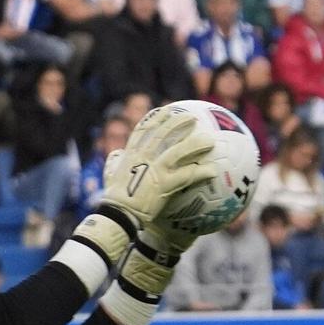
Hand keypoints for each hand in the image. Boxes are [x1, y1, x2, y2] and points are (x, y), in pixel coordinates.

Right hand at [95, 108, 215, 260]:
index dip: (156, 118)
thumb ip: (114, 163)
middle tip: (193, 117)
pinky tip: (213, 171)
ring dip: (195, 145)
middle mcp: (143, 159)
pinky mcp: (164, 185)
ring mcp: (154, 171)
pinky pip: (186, 177)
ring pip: (178, 152)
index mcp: (130, 155)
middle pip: (163, 135)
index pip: (143, 130)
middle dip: (178, 123)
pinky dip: (200, 173)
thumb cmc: (114, 199)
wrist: (117, 214)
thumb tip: (116, 154)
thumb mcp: (110, 175)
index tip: (167, 110)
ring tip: (210, 140)